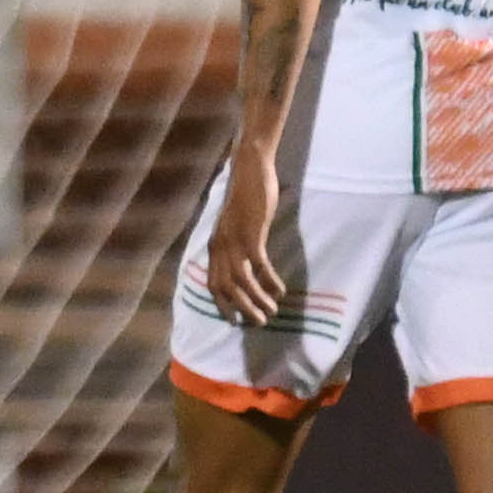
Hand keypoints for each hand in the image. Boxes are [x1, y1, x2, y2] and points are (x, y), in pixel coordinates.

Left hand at [203, 146, 285, 326]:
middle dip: (242, 309)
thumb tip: (244, 265)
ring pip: (242, 281)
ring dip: (256, 300)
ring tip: (271, 311)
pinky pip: (260, 265)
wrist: (249, 170)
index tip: (234, 320)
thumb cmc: (244, 197)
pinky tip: (280, 290)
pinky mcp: (252, 234)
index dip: (222, 304)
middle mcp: (220, 246)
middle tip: (259, 322)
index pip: (212, 284)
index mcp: (214, 246)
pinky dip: (269, 280)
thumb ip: (234, 244)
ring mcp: (234, 241)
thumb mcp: (234, 225)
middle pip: (226, 288)